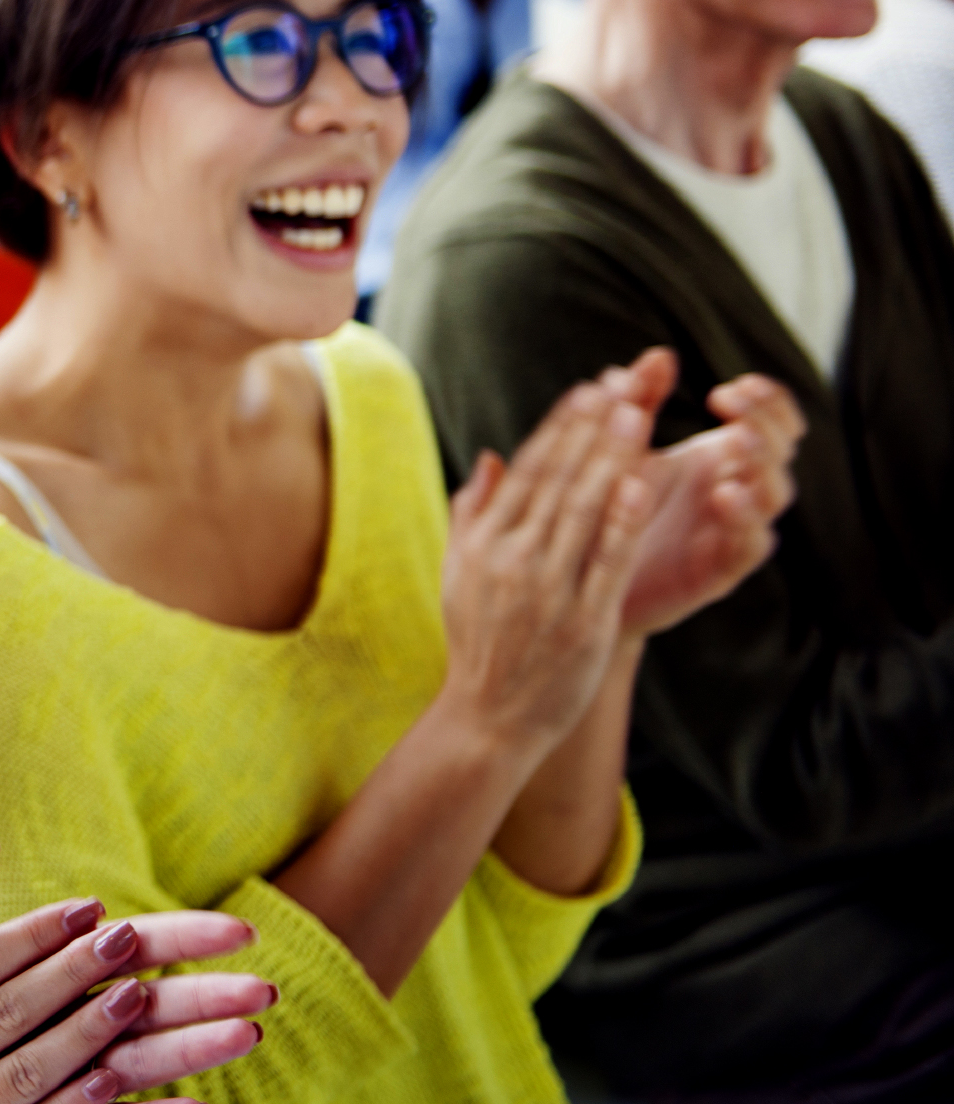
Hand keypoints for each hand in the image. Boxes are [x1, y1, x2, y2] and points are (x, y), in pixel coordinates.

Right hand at [438, 357, 660, 753]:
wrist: (489, 717)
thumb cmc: (479, 642)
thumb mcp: (459, 572)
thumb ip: (474, 512)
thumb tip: (492, 457)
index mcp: (483, 543)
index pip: (527, 471)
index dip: (560, 428)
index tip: (587, 390)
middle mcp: (511, 559)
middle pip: (557, 481)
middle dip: (591, 430)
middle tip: (621, 385)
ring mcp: (546, 590)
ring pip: (583, 511)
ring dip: (611, 459)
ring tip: (637, 416)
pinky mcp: (582, 621)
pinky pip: (605, 562)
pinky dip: (623, 523)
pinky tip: (644, 486)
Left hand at [617, 361, 801, 637]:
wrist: (584, 581)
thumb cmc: (610, 509)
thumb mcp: (621, 450)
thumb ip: (639, 402)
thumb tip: (658, 354)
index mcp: (720, 457)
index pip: (773, 421)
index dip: (768, 401)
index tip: (736, 386)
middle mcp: (735, 490)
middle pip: (780, 452)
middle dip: (765, 423)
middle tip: (731, 406)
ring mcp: (732, 531)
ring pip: (774, 498)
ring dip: (762, 467)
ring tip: (737, 442)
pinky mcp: (719, 570)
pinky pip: (751, 546)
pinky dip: (745, 521)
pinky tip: (724, 495)